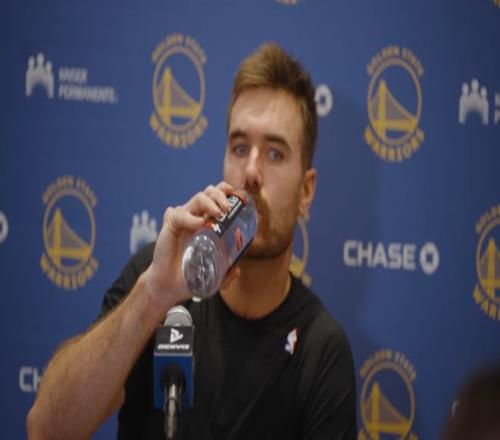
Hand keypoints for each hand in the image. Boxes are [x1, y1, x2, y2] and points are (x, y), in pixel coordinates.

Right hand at [143, 182, 234, 307]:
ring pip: (198, 197)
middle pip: (210, 192)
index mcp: (208, 222)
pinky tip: (198, 225)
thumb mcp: (214, 276)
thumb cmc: (190, 276)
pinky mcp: (170, 224)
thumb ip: (227, 274)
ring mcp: (183, 219)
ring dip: (210, 202)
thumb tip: (238, 270)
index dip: (229, 194)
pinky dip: (191, 217)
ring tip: (218, 213)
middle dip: (221, 194)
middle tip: (228, 208)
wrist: (170, 286)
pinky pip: (180, 213)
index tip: (239, 198)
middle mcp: (196, 216)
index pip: (219, 198)